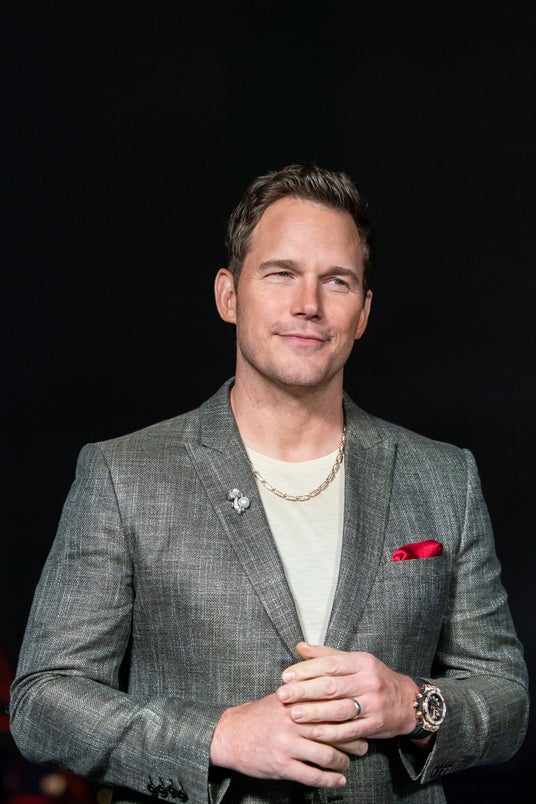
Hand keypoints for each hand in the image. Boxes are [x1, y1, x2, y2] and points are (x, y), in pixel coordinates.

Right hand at [210, 691, 365, 788]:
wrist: (232, 735)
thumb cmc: (259, 715)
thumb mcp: (281, 697)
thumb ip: (305, 692)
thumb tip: (332, 689)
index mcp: (295, 701)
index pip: (330, 706)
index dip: (349, 714)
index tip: (361, 719)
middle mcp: (293, 722)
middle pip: (333, 731)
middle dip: (353, 740)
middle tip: (363, 744)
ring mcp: (288, 745)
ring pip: (326, 755)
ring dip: (343, 761)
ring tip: (348, 762)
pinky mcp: (282, 766)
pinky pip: (313, 776)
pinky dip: (330, 780)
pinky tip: (338, 780)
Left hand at [276, 642, 421, 744]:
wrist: (408, 702)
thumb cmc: (374, 679)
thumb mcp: (354, 662)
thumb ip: (326, 655)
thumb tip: (300, 647)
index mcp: (361, 662)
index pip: (330, 664)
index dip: (306, 670)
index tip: (286, 676)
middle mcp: (368, 680)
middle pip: (332, 686)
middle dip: (304, 691)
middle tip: (283, 695)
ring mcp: (373, 703)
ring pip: (339, 709)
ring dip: (314, 712)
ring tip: (294, 714)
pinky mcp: (376, 724)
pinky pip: (350, 730)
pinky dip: (331, 733)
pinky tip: (314, 733)